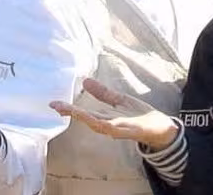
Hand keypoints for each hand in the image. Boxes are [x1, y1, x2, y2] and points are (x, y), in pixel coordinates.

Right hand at [49, 78, 179, 150]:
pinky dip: (98, 122)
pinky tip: (90, 118)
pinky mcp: (125, 131)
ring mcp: (115, 129)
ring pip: (94, 122)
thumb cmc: (139, 115)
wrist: (160, 127)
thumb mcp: (119, 100)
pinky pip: (110, 127)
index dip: (68, 108)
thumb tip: (85, 81)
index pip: (83, 112)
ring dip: (80, 116)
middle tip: (54, 105)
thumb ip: (103, 93)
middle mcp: (107, 124)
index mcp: (105, 116)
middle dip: (69, 112)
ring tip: (66, 109)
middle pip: (85, 118)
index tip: (53, 103)